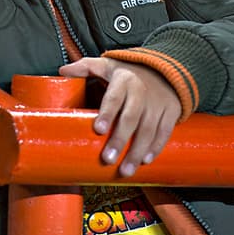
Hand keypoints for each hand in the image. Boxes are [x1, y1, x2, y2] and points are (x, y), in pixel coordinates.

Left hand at [58, 58, 180, 177]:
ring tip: (125, 170)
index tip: (98, 129)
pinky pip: (164, 132)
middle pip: (131, 118)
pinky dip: (156, 147)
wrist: (164, 70)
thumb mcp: (107, 64)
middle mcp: (142, 92)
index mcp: (124, 80)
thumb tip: (62, 72)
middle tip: (108, 159)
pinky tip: (145, 161)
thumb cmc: (129, 72)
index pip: (114, 97)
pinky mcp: (171, 112)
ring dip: (137, 151)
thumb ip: (85, 67)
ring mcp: (158, 103)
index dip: (107, 113)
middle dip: (120, 140)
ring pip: (148, 129)